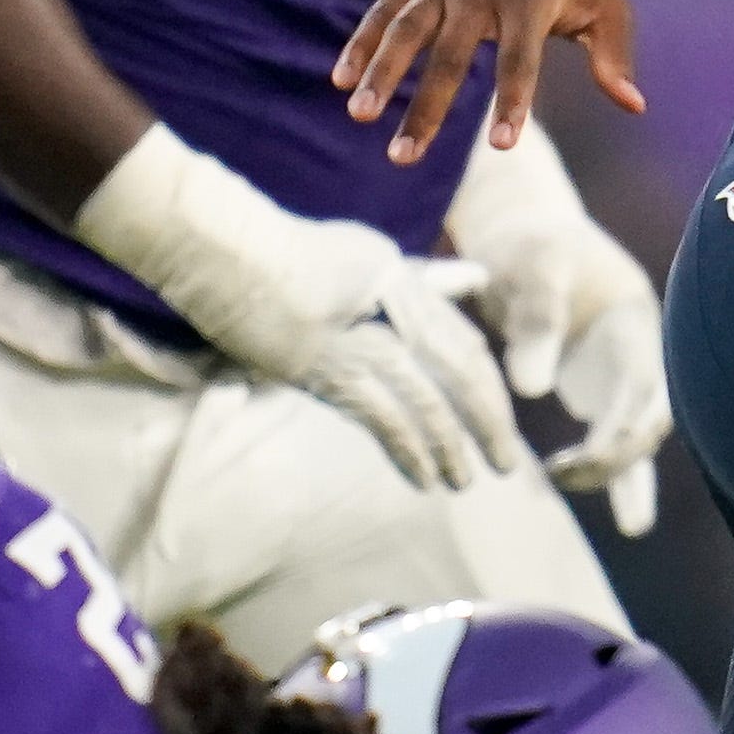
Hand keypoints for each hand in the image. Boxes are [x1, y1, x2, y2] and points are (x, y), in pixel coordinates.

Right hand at [241, 235, 526, 492]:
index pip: (462, 340)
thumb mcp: (371, 254)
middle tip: (504, 463)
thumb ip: (425, 278)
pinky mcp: (326, 371)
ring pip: (425, 401)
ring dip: (450, 447)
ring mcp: (359, 340)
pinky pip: (381, 418)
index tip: (499, 418)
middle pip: (457, 370)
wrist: (229, 252)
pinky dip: (406, 451)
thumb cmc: (295, 251)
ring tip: (464, 482)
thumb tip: (477, 277)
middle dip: (486, 420)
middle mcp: (392, 307)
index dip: (487, 385)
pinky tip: (423, 478)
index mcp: (405, 279)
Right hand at [334, 0, 644, 164]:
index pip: (520, 59)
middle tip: (404, 157)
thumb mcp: (608, 2)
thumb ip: (614, 54)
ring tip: (361, 115)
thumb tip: (634, 105)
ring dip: (381, 74)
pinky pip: (383, 10)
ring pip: (405, 31)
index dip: (512, 101)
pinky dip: (361, 42)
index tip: (502, 145)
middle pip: (449, 56)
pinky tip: (342, 79)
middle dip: (426, 109)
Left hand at [445, 126, 669, 534]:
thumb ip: (535, 318)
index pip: (645, 384)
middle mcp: (643, 351)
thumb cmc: (530, 242)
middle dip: (622, 454)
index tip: (580, 456)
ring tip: (626, 518)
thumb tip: (531, 389)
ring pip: (642, 435)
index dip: (623, 426)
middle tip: (567, 474)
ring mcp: (627, 373)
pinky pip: (620, 439)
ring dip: (624, 470)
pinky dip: (624, 476)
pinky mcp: (603, 390)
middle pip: (652, 417)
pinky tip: (636, 522)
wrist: (527, 234)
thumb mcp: (532, 264)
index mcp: (637, 319)